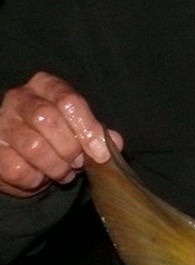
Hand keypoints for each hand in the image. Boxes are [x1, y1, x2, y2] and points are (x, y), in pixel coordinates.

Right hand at [0, 72, 120, 198]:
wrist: (24, 152)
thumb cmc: (59, 134)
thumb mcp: (81, 128)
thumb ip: (98, 133)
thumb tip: (113, 142)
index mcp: (46, 86)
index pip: (68, 101)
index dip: (87, 129)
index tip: (100, 154)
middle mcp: (19, 98)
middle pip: (47, 119)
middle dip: (69, 148)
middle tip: (78, 162)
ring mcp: (1, 123)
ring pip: (32, 146)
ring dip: (55, 167)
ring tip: (63, 172)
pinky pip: (16, 169)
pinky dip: (34, 179)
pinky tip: (40, 177)